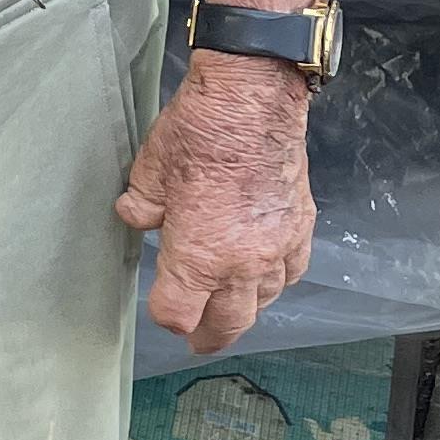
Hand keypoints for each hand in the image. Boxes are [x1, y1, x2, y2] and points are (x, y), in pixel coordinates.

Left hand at [118, 52, 314, 357]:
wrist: (256, 98)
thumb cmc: (199, 131)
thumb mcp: (151, 169)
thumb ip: (143, 204)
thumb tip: (137, 218)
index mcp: (199, 256)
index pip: (178, 313)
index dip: (165, 316)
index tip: (161, 308)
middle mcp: (243, 263)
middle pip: (227, 323)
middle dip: (208, 335)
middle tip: (197, 341)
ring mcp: (278, 248)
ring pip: (263, 302)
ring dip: (243, 309)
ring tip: (228, 309)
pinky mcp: (301, 227)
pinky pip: (292, 272)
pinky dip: (276, 281)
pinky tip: (265, 275)